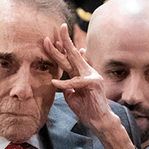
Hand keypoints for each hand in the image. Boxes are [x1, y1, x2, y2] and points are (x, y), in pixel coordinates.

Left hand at [44, 24, 141, 148]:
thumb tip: (60, 80)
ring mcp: (92, 76)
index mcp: (82, 73)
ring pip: (74, 60)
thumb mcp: (72, 96)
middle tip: (59, 27)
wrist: (99, 121)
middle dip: (64, 40)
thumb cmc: (86, 109)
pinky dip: (64, 82)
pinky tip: (54, 81)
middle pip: (73, 54)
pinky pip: (76, 81)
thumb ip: (68, 86)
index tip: (51, 39)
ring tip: (50, 42)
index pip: (71, 59)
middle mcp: (88, 71)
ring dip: (60, 51)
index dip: (61, 49)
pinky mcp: (94, 83)